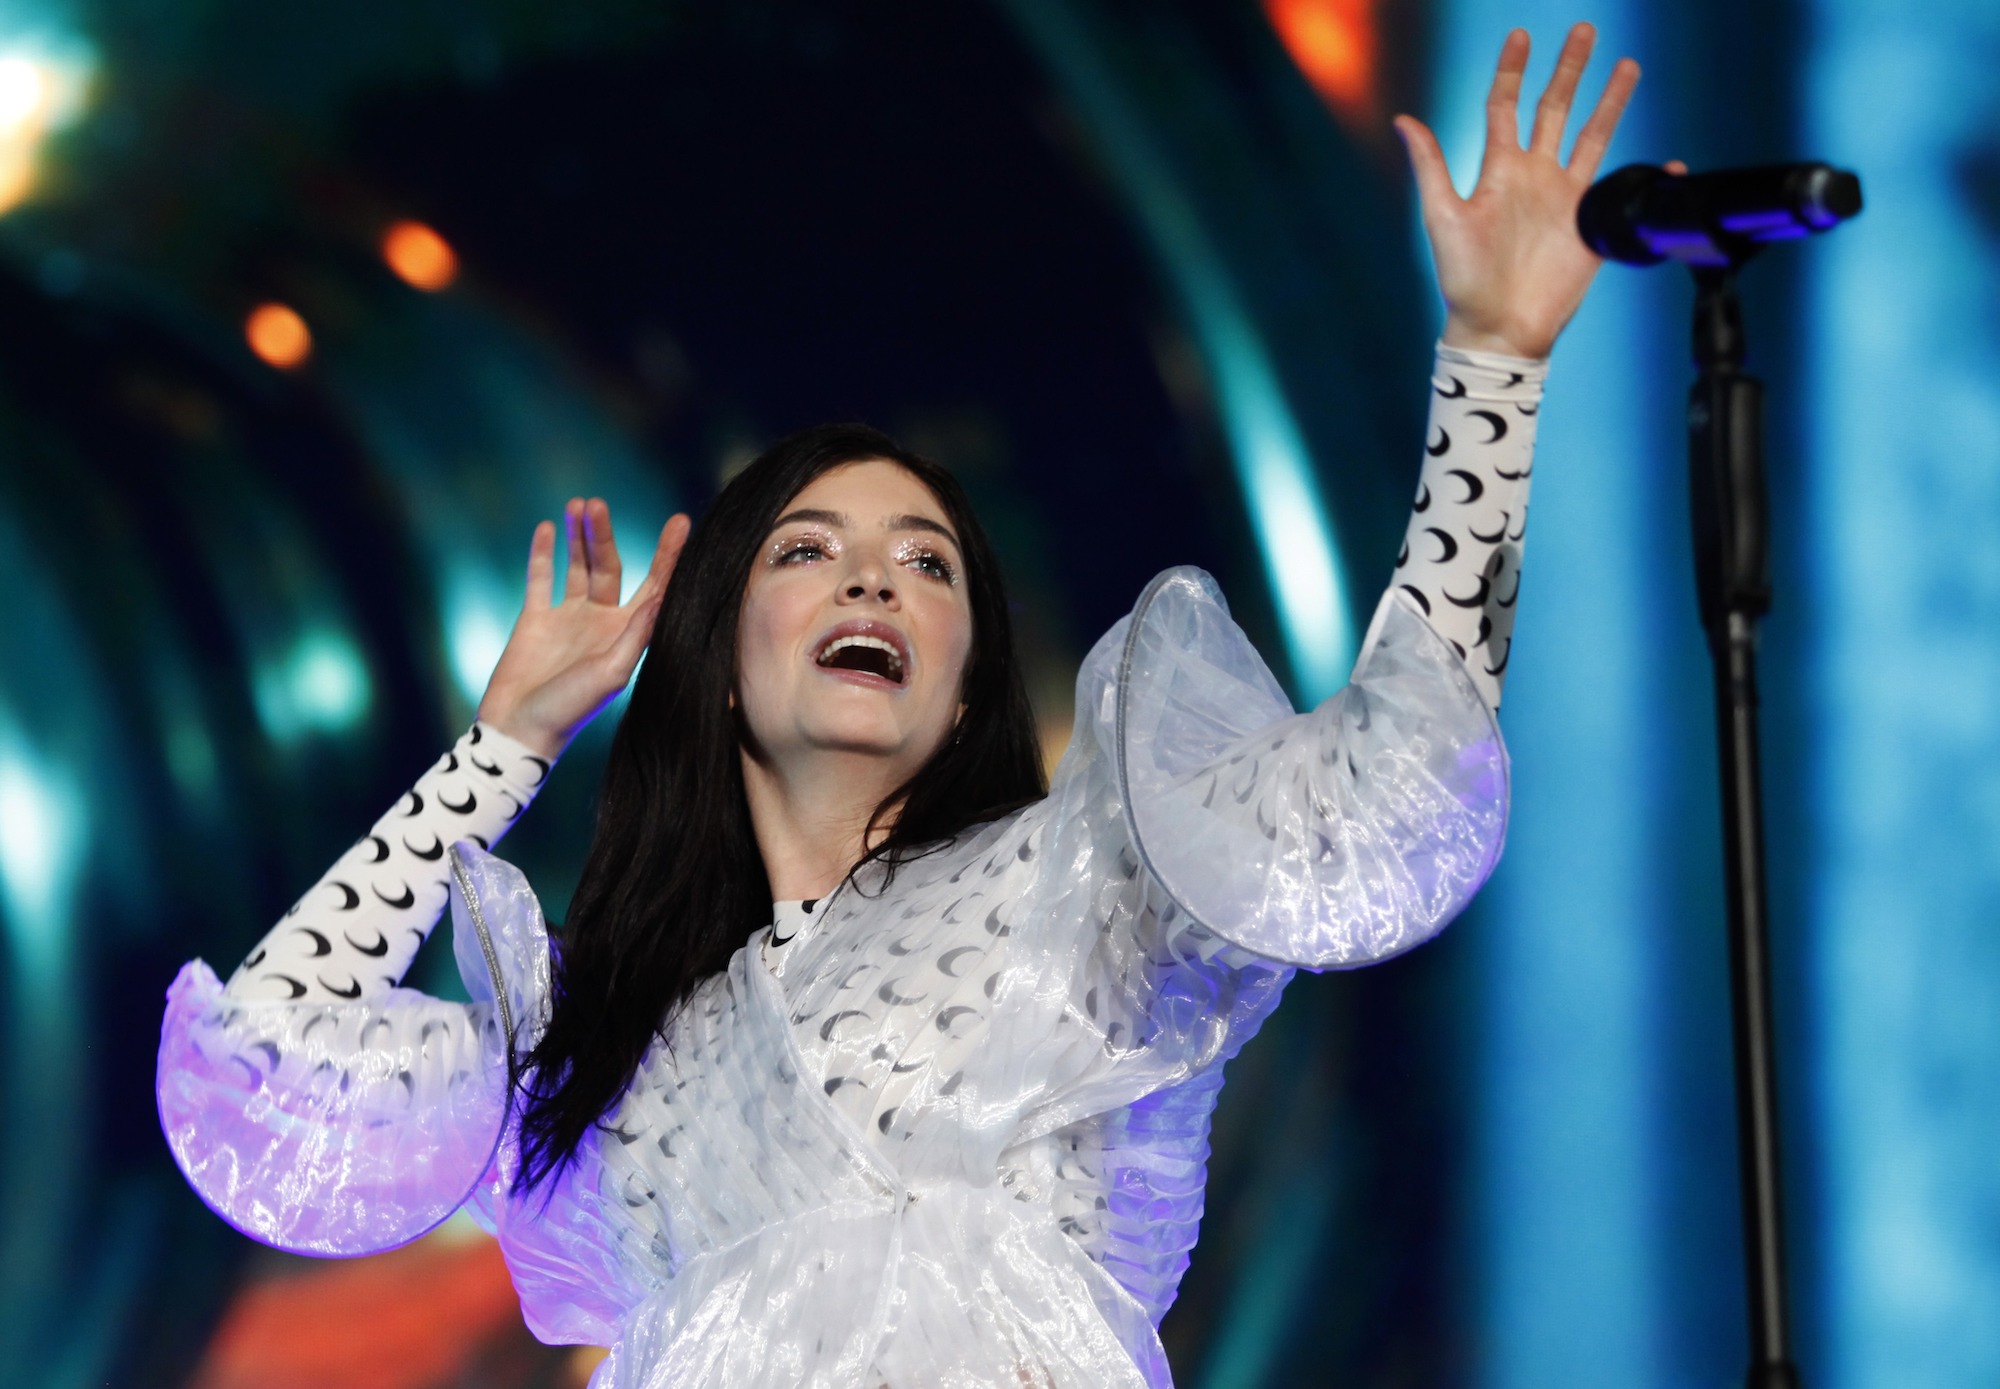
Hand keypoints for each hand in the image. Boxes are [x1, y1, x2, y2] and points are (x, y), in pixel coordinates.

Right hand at [476, 498, 691, 759]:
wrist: (519, 730)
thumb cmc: (571, 710)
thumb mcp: (610, 672)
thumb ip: (636, 634)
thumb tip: (663, 596)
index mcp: (628, 634)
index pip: (655, 585)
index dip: (669, 554)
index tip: (680, 520)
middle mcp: (602, 622)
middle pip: (610, 566)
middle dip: (603, 535)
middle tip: (597, 504)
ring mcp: (569, 619)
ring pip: (577, 566)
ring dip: (578, 536)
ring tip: (579, 504)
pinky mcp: (536, 620)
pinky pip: (541, 578)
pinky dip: (544, 553)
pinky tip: (549, 526)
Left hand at [1395, 24, 1654, 359]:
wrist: (1500, 327)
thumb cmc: (1464, 280)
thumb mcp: (1442, 218)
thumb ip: (1431, 166)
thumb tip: (1402, 120)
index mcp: (1499, 170)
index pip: (1506, 106)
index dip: (1512, 71)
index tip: (1520, 35)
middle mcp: (1534, 176)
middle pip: (1555, 108)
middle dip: (1569, 69)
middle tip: (1583, 29)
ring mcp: (1565, 197)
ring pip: (1592, 135)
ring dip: (1610, 101)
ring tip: (1627, 65)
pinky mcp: (1591, 224)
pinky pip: (1623, 190)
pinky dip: (1648, 176)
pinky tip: (1669, 163)